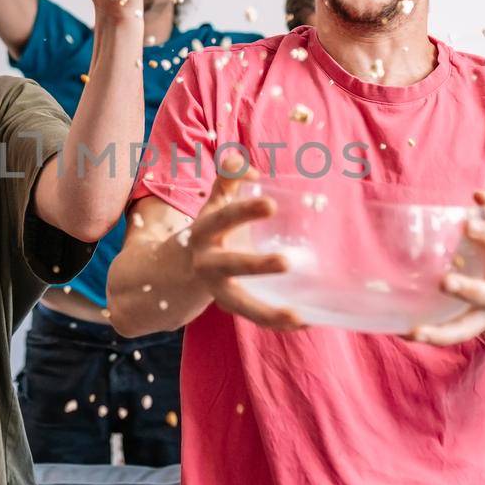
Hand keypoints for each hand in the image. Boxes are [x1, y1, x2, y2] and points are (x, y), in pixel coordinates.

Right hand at [183, 153, 303, 329]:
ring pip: (241, 304)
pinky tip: (306, 321)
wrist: (177, 270)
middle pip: (231, 265)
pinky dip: (278, 321)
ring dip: (268, 312)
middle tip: (286, 262)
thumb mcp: (214, 203)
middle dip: (257, 265)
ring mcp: (218, 288)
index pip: (224, 218)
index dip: (245, 211)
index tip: (271, 204)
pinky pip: (255, 317)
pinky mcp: (231, 306)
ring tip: (297, 314)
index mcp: (204, 231)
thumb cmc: (210, 229)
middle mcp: (207, 262)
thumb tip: (245, 163)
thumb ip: (228, 179)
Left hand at [407, 183, 484, 345]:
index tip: (477, 205)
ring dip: (442, 331)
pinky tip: (406, 334)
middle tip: (445, 282)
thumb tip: (483, 192)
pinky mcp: (472, 330)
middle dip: (468, 289)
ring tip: (417, 330)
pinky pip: (451, 336)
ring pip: (467, 328)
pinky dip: (430, 336)